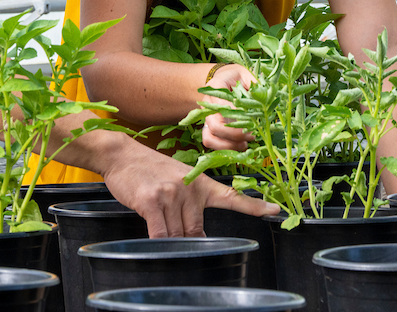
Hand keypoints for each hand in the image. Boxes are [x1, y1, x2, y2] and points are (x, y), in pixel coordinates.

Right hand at [101, 137, 279, 236]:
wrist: (122, 155)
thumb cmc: (149, 170)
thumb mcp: (178, 179)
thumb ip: (191, 202)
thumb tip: (195, 234)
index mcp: (201, 182)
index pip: (232, 195)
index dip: (254, 206)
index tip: (274, 210)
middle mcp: (190, 188)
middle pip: (197, 231)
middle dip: (186, 238)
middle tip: (173, 226)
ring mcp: (171, 195)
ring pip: (179, 235)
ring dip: (170, 238)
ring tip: (158, 220)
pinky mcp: (152, 202)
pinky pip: (161, 234)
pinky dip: (159, 241)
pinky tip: (154, 236)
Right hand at [201, 63, 254, 150]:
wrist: (224, 80)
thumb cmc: (236, 77)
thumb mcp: (246, 73)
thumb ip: (255, 83)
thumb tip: (267, 96)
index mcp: (215, 87)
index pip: (222, 103)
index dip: (237, 115)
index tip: (252, 120)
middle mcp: (207, 104)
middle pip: (215, 125)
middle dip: (235, 134)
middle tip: (252, 134)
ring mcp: (206, 117)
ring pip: (210, 137)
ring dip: (229, 145)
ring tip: (246, 144)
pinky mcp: (209, 127)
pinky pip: (211, 142)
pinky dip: (225, 148)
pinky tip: (240, 146)